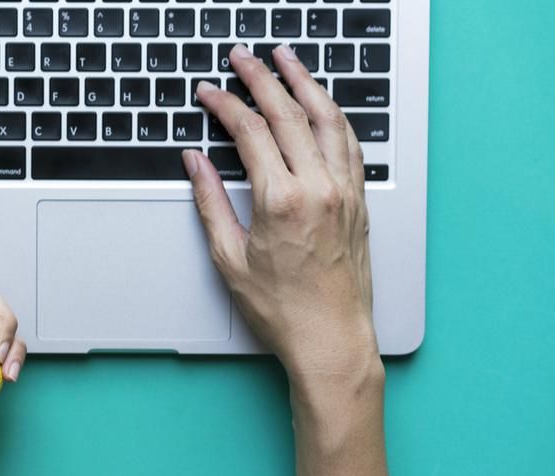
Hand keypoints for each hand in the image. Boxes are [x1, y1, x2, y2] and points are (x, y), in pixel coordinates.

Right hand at [185, 46, 400, 475]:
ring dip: (305, 83)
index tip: (209, 92)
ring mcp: (344, 191)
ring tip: (287, 60)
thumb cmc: (282, 309)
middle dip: (261, 78)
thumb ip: (210, 202)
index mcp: (281, 200)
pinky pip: (349, 143)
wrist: (331, 339)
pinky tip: (323, 105)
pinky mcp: (358, 201)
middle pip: (288, 113)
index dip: (225, 105)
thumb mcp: (230, 259)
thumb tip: (196, 164)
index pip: (251, 132)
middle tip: (242, 58)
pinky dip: (333, 115)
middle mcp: (318, 188)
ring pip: (327, 118)